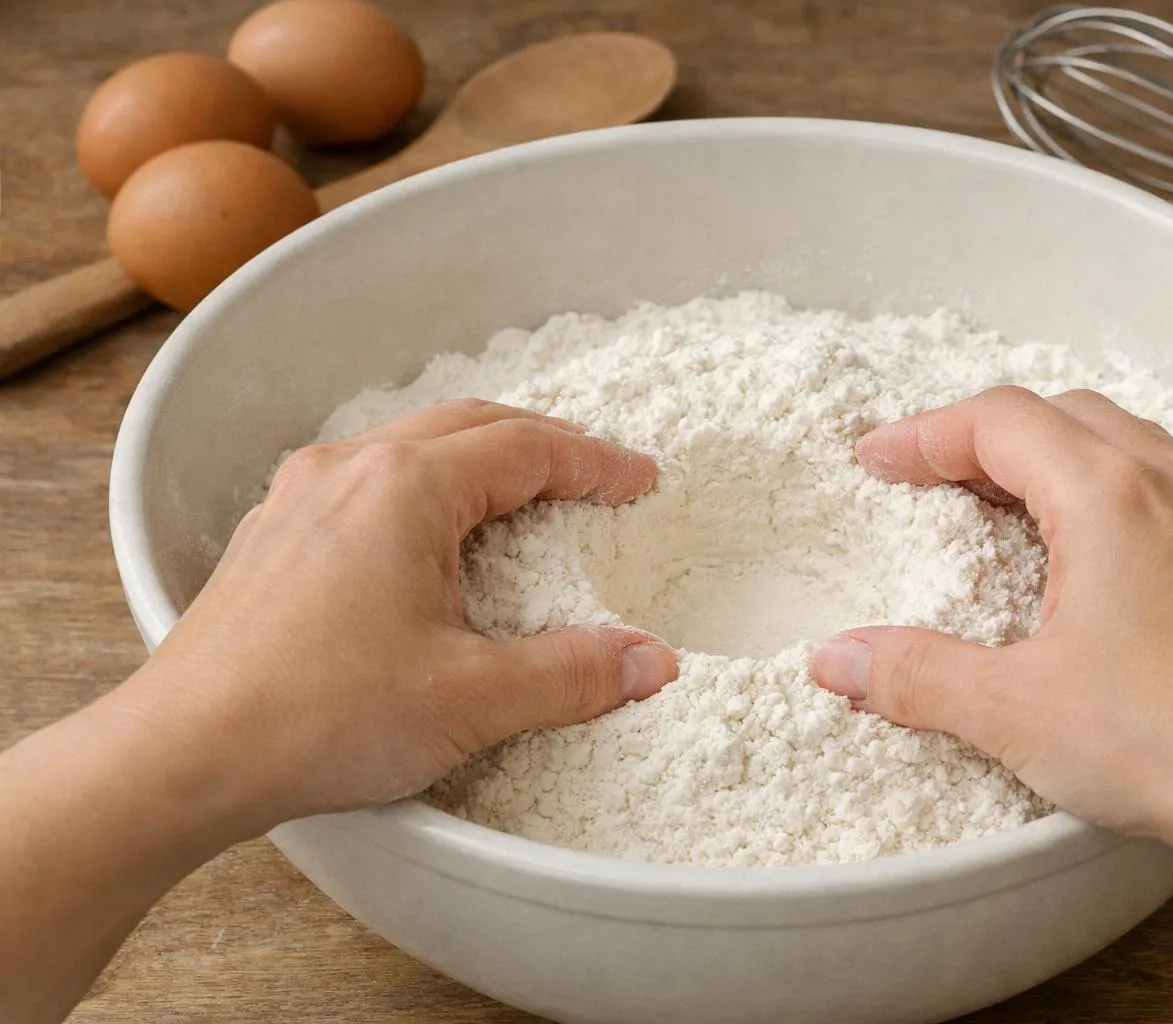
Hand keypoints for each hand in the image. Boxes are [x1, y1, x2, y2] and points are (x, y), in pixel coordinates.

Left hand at [122, 399, 678, 832]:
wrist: (181, 754)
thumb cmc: (316, 717)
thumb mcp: (470, 699)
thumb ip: (573, 673)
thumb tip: (653, 662)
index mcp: (405, 488)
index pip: (525, 449)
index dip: (594, 463)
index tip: (640, 481)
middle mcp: (348, 469)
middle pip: (470, 426)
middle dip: (544, 445)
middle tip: (597, 477)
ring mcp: (299, 496)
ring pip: (411, 445)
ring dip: (479, 458)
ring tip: (524, 495)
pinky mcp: (273, 534)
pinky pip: (365, 479)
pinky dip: (424, 487)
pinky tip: (431, 536)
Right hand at [809, 386, 1172, 849]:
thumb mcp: (1016, 711)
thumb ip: (915, 676)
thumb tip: (838, 660)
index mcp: (1110, 496)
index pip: (999, 421)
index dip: (924, 434)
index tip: (880, 459)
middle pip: (1065, 416)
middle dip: (987, 438)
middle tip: (935, 480)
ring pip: (1130, 447)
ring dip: (1058, 460)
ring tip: (1012, 511)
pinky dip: (1117, 497)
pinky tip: (1103, 564)